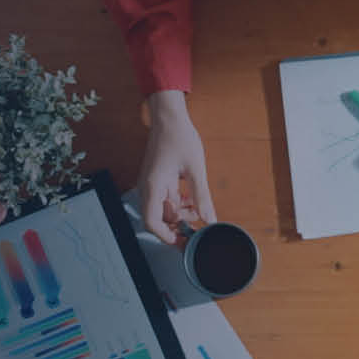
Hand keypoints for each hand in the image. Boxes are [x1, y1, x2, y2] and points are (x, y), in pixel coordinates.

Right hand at [138, 91, 215, 242]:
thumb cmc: (180, 138)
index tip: (183, 241)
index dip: (166, 236)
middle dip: (178, 224)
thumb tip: (210, 220)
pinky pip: (166, 199)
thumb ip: (202, 197)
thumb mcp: (196, 169)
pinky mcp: (157, 180)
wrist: (169, 117)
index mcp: (153, 187)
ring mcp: (151, 184)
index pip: (152, 222)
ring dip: (181, 212)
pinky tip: (193, 197)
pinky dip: (179, 202)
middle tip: (199, 226)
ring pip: (164, 209)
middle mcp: (148, 188)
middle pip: (159, 218)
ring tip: (199, 206)